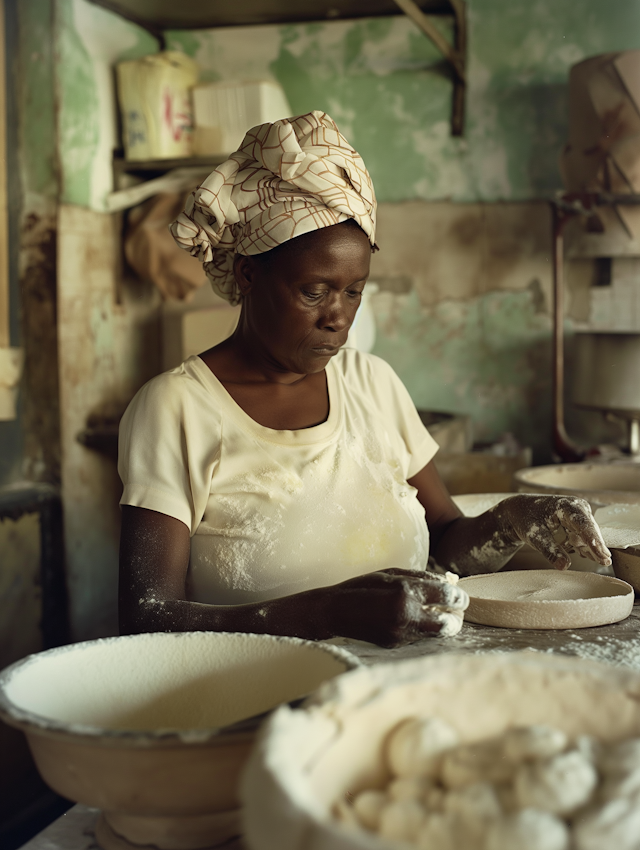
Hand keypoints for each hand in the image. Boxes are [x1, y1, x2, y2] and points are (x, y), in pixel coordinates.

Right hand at [323, 569, 468, 647]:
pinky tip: (415, 621)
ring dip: (440, 625)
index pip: (447, 596)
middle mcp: (406, 615)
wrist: (335, 612)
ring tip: (437, 616)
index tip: (461, 597)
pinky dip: (422, 630)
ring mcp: (401, 634)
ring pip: (435, 634)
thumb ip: (420, 578)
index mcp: (406, 592)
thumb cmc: (362, 587)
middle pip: (448, 624)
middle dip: (455, 617)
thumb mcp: (391, 573)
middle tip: (455, 611)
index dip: (459, 597)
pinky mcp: (396, 645)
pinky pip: (419, 638)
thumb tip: (446, 583)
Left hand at [496, 494, 611, 570]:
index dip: (593, 541)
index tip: (602, 555)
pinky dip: (584, 547)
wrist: (520, 512)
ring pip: (589, 535)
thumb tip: (564, 566)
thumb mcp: (534, 536)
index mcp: (565, 505)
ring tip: (594, 560)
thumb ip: (549, 551)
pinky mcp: (577, 523)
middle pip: (590, 530)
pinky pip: (584, 538)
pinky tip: (583, 554)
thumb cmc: (526, 520)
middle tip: (605, 563)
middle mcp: (576, 507)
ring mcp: (578, 515)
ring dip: (590, 548)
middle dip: (597, 546)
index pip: (583, 524)